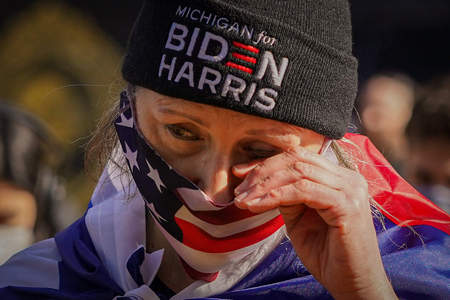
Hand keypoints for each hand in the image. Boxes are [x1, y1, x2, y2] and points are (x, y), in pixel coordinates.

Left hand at [233, 147, 396, 299]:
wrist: (352, 284)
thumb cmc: (327, 254)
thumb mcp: (299, 218)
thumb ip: (286, 195)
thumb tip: (259, 180)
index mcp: (339, 177)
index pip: (298, 157)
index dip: (266, 163)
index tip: (239, 174)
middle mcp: (348, 178)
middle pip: (297, 159)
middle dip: (262, 172)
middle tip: (239, 190)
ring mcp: (350, 189)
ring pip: (298, 172)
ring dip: (265, 185)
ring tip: (244, 200)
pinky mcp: (347, 205)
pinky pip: (304, 191)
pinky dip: (276, 195)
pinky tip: (258, 205)